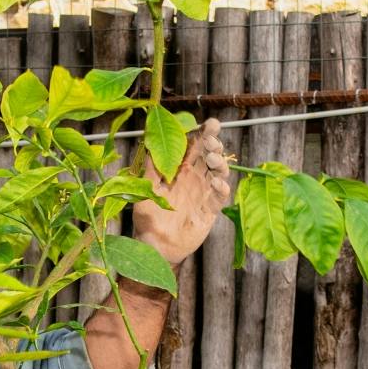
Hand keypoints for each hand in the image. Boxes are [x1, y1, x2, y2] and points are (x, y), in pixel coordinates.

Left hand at [133, 118, 232, 265]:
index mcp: (180, 170)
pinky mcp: (209, 210)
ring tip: (212, 159)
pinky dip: (222, 188)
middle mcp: (194, 178)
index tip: (210, 123)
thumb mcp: (145, 189)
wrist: (155, 244)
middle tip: (212, 139)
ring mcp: (203, 193)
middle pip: (209, 155)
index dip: (204, 133)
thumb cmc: (147, 217)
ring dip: (219, 163)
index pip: (195, 146)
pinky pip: (220, 197)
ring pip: (219, 172)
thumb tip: (149, 141)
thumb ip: (150, 167)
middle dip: (214, 144)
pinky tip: (218, 183)